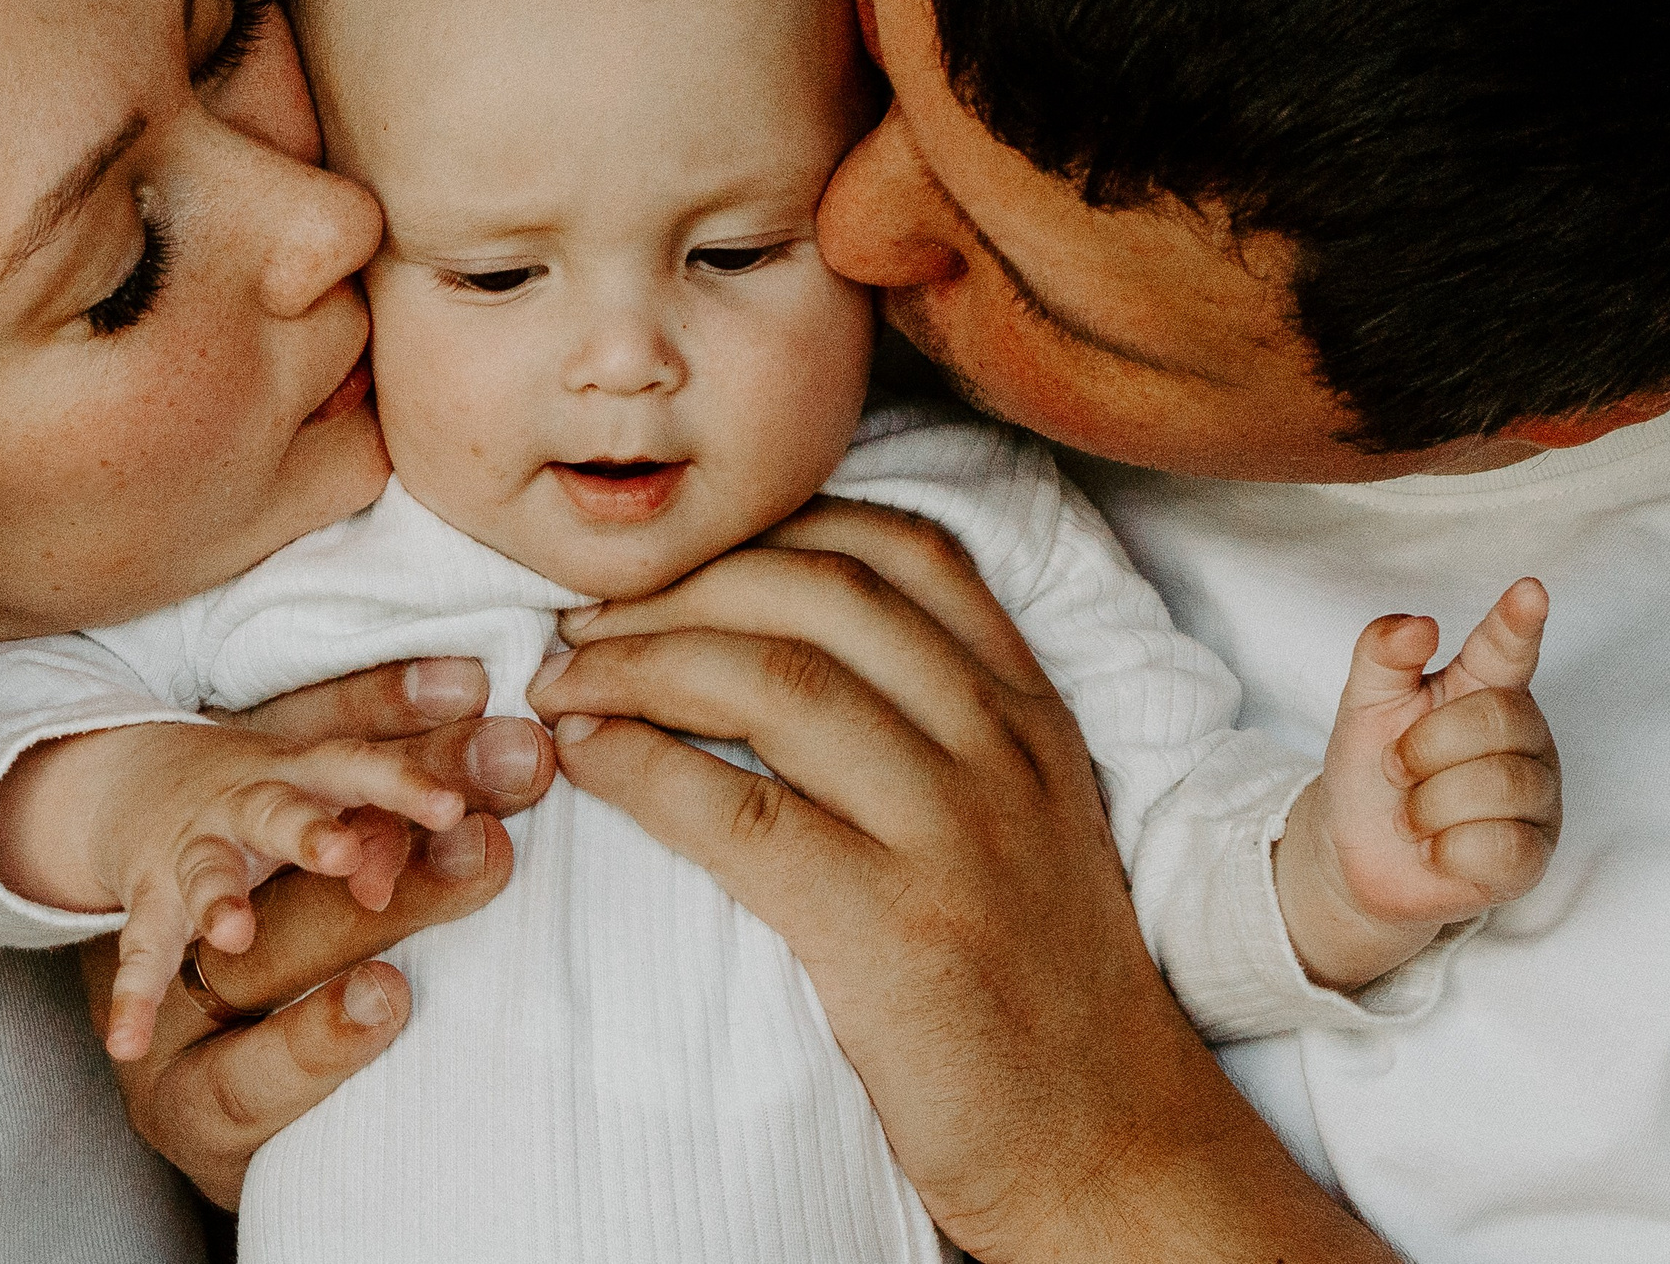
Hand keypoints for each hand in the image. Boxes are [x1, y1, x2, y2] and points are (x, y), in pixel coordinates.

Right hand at [75, 722, 469, 1059]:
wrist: (143, 778)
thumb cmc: (285, 787)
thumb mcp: (341, 776)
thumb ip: (417, 796)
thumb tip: (500, 815)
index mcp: (311, 771)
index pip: (358, 766)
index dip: (402, 784)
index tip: (450, 810)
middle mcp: (251, 804)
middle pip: (278, 810)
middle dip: (308, 831)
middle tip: (344, 852)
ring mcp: (196, 852)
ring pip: (206, 871)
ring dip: (218, 897)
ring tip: (233, 931)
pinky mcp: (153, 905)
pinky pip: (143, 950)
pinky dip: (133, 993)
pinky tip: (127, 1040)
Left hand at [530, 497, 1396, 1262]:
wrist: (1107, 1146)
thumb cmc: (1037, 988)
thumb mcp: (1029, 821)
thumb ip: (943, 724)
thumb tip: (777, 642)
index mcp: (1032, 711)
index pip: (904, 547)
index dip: (772, 523)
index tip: (678, 548)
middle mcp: (1001, 747)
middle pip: (816, 592)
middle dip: (678, 584)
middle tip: (583, 619)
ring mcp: (952, 832)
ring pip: (770, 681)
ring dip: (636, 662)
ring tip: (562, 681)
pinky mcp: (890, 926)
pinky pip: (737, 809)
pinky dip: (639, 764)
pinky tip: (588, 756)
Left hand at [1276, 578, 1560, 988]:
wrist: (1352, 849)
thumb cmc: (1371, 767)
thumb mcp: (1364, 704)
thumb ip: (1383, 655)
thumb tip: (1419, 624)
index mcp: (1482, 687)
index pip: (1507, 648)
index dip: (1518, 622)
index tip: (1530, 589)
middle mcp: (1522, 735)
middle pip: (1496, 720)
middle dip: (1425, 748)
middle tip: (1395, 768)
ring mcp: (1535, 796)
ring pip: (1499, 787)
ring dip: (1428, 806)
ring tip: (1411, 814)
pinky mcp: (1531, 856)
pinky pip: (1502, 847)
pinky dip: (1447, 851)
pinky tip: (1435, 848)